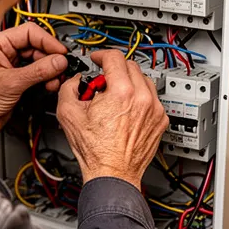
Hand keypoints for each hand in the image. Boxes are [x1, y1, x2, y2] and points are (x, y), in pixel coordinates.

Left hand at [0, 23, 67, 151]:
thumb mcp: (11, 83)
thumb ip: (38, 71)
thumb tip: (58, 61)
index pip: (30, 32)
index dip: (48, 40)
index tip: (61, 52)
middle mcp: (7, 53)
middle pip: (38, 46)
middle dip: (51, 58)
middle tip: (61, 68)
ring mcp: (14, 67)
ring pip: (40, 61)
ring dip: (51, 70)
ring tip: (55, 80)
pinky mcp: (19, 81)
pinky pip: (38, 75)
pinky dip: (47, 79)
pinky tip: (50, 85)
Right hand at [56, 50, 168, 190]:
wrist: (113, 173)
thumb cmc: (95, 151)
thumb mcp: (68, 114)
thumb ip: (69, 87)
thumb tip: (76, 81)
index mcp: (121, 92)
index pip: (114, 57)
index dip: (102, 55)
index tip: (98, 59)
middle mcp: (142, 98)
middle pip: (130, 66)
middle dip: (114, 70)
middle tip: (102, 83)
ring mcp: (155, 109)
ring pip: (143, 80)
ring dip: (129, 82)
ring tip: (114, 97)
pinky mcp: (160, 120)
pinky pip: (151, 98)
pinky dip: (139, 98)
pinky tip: (126, 110)